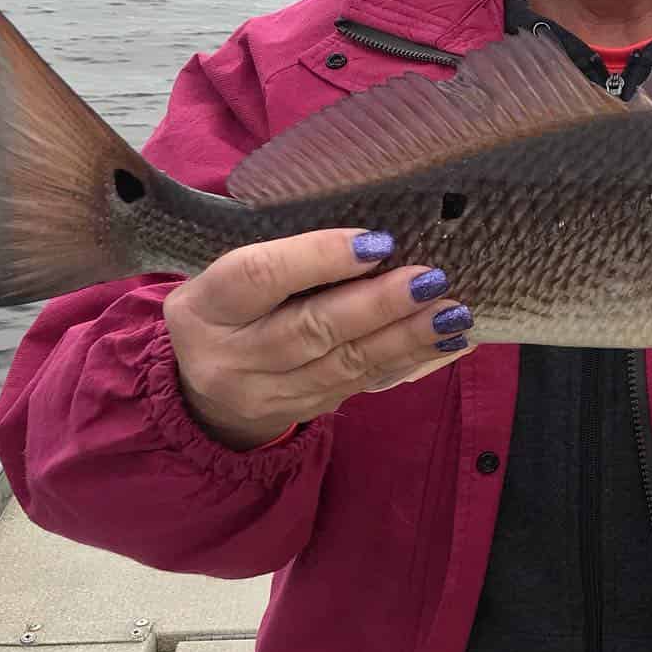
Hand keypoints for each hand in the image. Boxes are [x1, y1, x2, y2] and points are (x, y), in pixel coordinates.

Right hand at [163, 229, 473, 449]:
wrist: (200, 389)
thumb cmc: (231, 305)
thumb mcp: (232, 273)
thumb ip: (288, 256)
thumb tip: (376, 238)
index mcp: (205, 305)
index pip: (259, 276)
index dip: (320, 257)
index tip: (378, 242)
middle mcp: (229, 356)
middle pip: (310, 330)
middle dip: (379, 304)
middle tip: (432, 280)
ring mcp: (264, 394)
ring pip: (342, 365)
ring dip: (405, 338)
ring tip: (452, 313)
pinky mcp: (299, 413)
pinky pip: (359, 385)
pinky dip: (406, 360)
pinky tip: (444, 341)